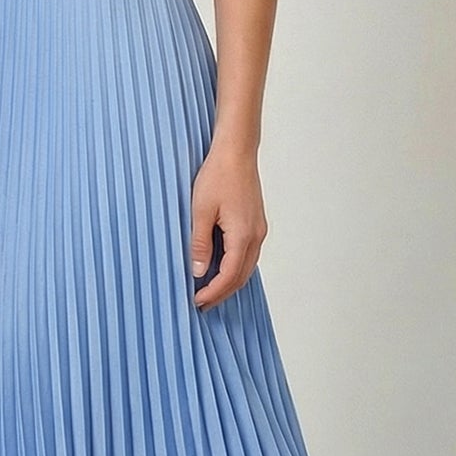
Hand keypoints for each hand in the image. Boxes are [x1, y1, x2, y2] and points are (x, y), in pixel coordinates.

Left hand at [189, 144, 266, 309]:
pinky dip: (236, 267)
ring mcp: (259, 229)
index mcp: (243, 236)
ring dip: (230, 282)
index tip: (197, 301)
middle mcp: (256, 236)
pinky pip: (248, 254)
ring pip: (247, 267)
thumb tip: (199, 271)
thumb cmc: (218, 176)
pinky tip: (222, 268)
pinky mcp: (256, 223)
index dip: (213, 292)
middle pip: (242, 276)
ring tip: (210, 291)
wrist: (236, 152)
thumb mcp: (200, 211)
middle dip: (222, 293)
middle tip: (202, 304)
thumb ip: (200, 243)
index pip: (229, 276)